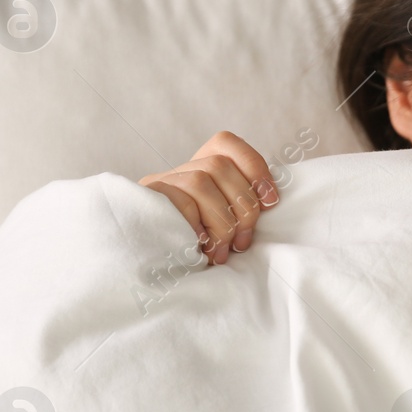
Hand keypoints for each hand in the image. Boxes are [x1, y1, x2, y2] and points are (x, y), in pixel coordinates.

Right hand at [139, 131, 278, 264]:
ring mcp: (157, 186)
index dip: (253, 166)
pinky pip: (178, 203)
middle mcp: (176, 173)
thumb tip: (268, 200)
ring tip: (219, 251)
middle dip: (242, 205)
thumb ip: (237, 208)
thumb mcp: (219, 227)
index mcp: (197, 171)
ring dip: (220, 221)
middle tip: (241, 242)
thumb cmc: (190, 252)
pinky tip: (199, 247)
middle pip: (219, 166)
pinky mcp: (143, 202)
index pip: (225, 144)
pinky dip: (196, 226)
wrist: (141, 267)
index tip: (269, 200)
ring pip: (200, 182)